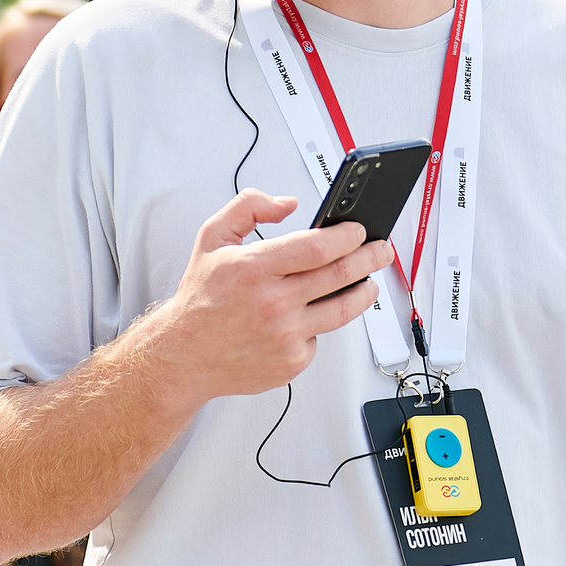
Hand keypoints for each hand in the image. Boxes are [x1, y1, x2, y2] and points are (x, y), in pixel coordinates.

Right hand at [142, 190, 392, 408]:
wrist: (183, 356)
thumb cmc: (201, 298)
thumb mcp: (212, 238)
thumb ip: (249, 206)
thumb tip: (288, 203)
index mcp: (254, 268)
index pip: (317, 248)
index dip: (347, 236)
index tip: (359, 230)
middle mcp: (273, 303)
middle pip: (341, 275)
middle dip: (371, 258)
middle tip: (382, 250)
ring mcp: (285, 336)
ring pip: (343, 310)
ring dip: (365, 292)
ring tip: (369, 282)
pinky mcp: (292, 361)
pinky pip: (320, 337)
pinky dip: (321, 323)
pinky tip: (313, 314)